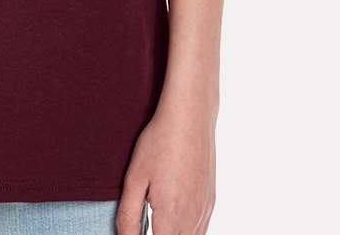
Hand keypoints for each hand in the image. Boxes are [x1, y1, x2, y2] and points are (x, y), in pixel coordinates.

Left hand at [116, 102, 216, 234]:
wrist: (189, 116)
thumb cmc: (160, 143)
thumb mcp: (134, 179)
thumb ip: (128, 216)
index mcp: (171, 217)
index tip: (137, 231)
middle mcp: (193, 218)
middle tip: (146, 224)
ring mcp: (205, 210)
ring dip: (174, 234)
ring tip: (157, 222)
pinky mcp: (211, 200)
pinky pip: (201, 229)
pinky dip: (187, 230)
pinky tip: (173, 216)